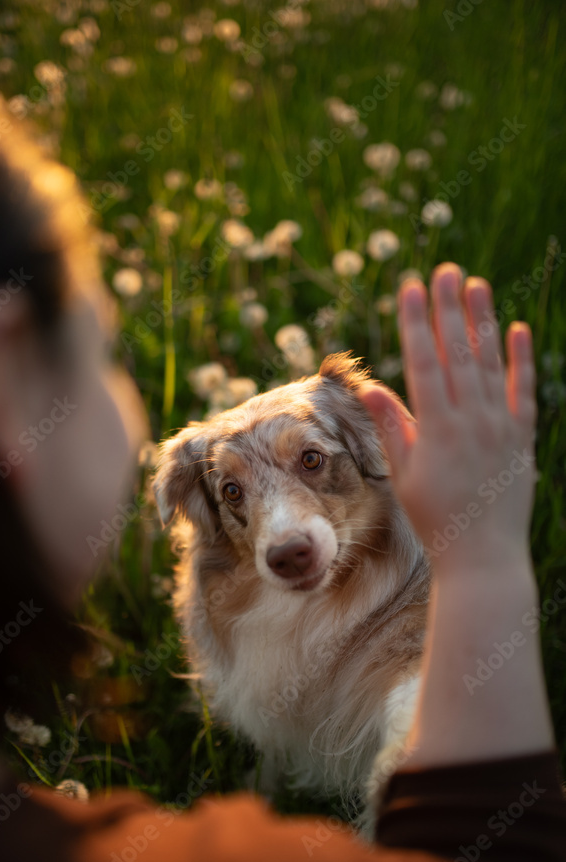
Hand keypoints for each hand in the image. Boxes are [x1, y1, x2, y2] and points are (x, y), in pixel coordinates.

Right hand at [359, 263, 536, 574]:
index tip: (410, 288)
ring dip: (483, 322)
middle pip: (459, 353)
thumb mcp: (404, 475)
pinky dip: (522, 359)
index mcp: (437, 429)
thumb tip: (370, 387)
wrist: (483, 556)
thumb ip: (391, 427)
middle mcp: (471, 421)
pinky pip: (525, 391)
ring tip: (477, 284)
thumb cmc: (435, 518)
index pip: (425, 363)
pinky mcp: (523, 438)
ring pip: (492, 363)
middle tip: (445, 270)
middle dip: (449, 309)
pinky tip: (517, 329)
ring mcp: (501, 427)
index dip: (416, 323)